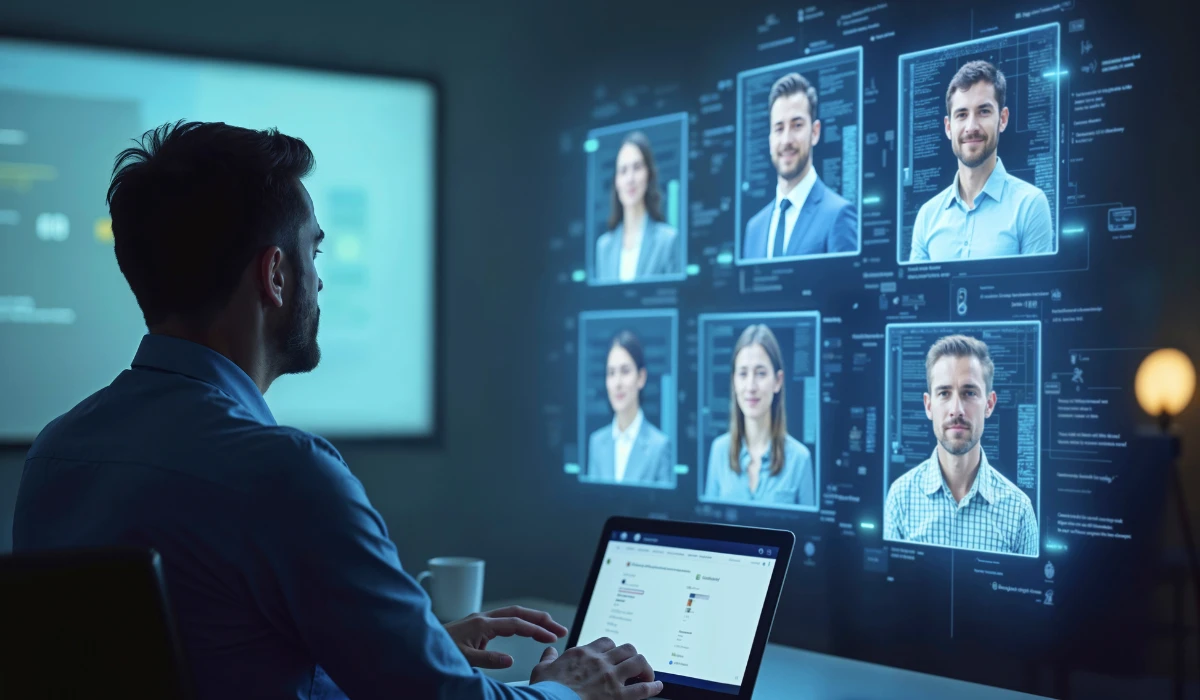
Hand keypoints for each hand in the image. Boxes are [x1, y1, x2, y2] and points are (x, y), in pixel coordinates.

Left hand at [442, 605, 567, 668]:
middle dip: (540, 619)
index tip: (551, 637)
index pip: (515, 623)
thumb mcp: (463, 659)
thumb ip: (487, 659)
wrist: (419, 645)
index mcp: (481, 623)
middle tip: (559, 628)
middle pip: (518, 613)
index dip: (535, 629)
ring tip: (549, 629)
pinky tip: (526, 630)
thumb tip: (510, 659)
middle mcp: (482, 618)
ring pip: (512, 615)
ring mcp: (480, 621)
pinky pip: (504, 621)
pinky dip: (520, 623)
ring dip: (531, 620)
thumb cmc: (438, 651)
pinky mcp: (478, 626)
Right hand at [531, 637, 662, 699]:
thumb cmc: (546, 691)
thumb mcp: (541, 670)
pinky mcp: (618, 696)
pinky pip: (642, 688)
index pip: (606, 642)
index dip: (614, 648)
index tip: (615, 655)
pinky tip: (657, 687)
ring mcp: (611, 678)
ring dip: (645, 667)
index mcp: (583, 654)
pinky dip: (653, 687)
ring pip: (638, 662)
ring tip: (648, 675)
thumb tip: (549, 651)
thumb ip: (548, 659)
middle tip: (634, 665)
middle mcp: (600, 662)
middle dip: (633, 655)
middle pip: (627, 648)